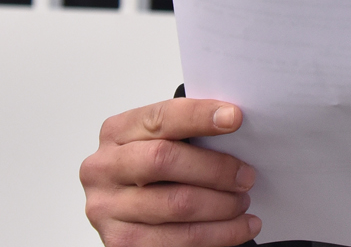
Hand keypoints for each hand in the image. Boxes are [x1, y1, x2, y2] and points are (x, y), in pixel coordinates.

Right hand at [80, 98, 259, 246]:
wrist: (125, 211)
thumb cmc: (151, 171)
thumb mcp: (158, 142)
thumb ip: (186, 132)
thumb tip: (233, 123)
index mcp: (116, 132)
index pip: (160, 118)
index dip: (199, 116)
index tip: (234, 118)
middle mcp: (104, 168)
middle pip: (164, 160)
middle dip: (215, 168)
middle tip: (246, 176)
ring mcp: (107, 207)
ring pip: (176, 205)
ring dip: (221, 206)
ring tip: (243, 203)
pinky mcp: (120, 242)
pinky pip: (177, 241)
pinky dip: (217, 235)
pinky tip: (237, 228)